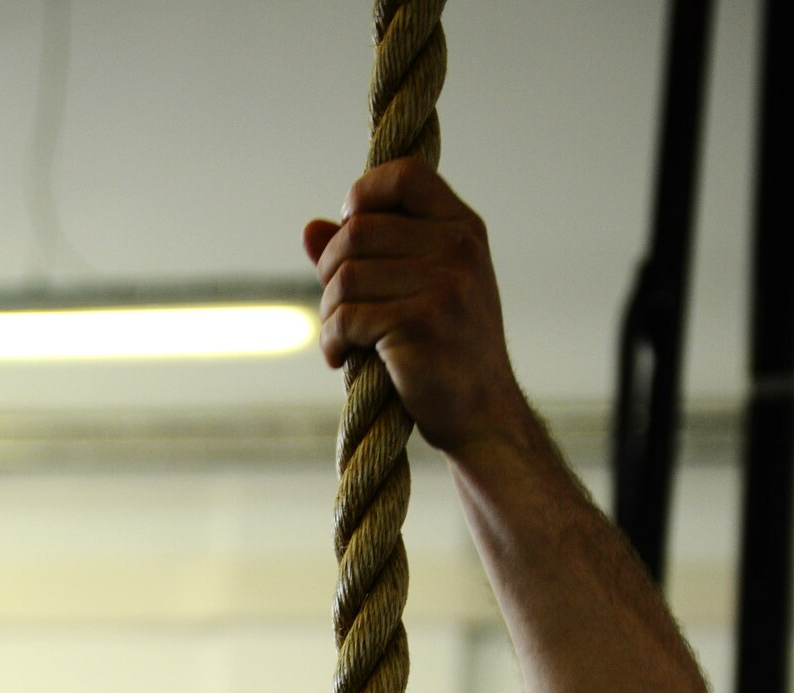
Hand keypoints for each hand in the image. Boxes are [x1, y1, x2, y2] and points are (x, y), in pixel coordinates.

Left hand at [303, 160, 526, 459]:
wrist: (483, 416)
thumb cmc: (446, 354)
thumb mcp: (421, 290)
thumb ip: (371, 254)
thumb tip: (310, 229)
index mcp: (463, 229)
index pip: (405, 175)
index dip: (364, 194)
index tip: (349, 230)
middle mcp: (458, 248)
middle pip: (359, 231)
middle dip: (330, 270)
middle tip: (335, 307)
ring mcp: (443, 286)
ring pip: (346, 276)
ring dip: (328, 312)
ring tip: (339, 338)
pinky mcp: (421, 325)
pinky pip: (347, 318)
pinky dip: (330, 340)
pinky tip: (338, 356)